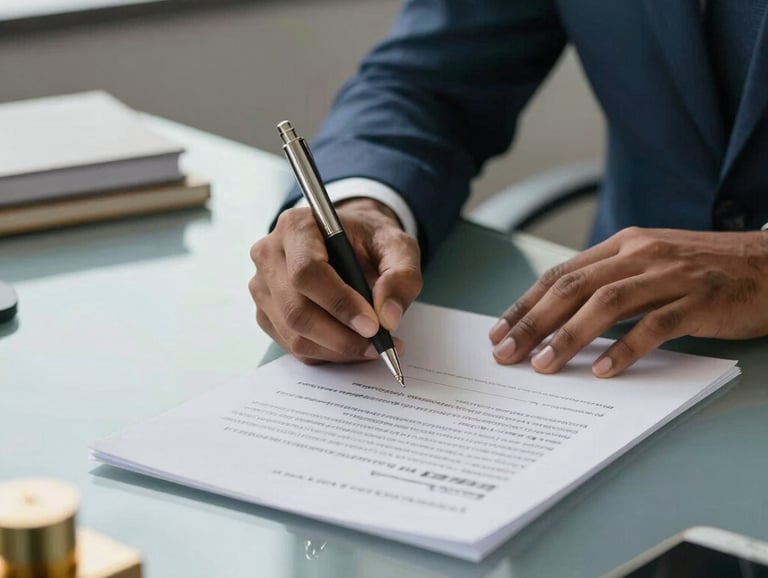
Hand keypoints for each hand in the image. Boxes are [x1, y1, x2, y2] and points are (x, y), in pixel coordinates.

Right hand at [249, 198, 421, 363]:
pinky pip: (293, 346)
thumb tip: (388, 317)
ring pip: (294, 334)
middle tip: (378, 345)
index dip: (339, 303)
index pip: (307, 272)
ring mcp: (262, 286)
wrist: (351, 242)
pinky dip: (328, 354)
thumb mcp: (399, 247)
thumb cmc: (370, 241)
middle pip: (296, 310)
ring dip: (337, 350)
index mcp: (297, 226)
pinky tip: (352, 345)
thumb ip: (401, 277)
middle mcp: (270, 254)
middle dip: (341, 337)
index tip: (372, 325)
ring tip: (373, 347)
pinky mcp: (265, 313)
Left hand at [489, 227, 767, 376]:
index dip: (526, 303)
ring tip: (542, 364)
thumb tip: (559, 316)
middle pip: (573, 287)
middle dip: (533, 322)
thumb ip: (609, 282)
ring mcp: (670, 275)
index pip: (561, 274)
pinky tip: (604, 370)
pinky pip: (656, 325)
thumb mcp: (649, 263)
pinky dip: (626, 347)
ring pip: (607, 304)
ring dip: (569, 335)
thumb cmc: (704, 270)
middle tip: (505, 353)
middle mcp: (640, 254)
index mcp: (622, 245)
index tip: (499, 331)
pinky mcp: (700, 299)